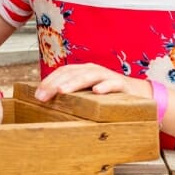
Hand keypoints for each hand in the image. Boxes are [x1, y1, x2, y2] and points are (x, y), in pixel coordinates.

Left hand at [35, 63, 151, 101]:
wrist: (137, 93)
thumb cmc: (107, 95)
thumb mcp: (87, 94)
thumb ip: (72, 95)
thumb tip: (48, 104)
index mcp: (82, 71)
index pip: (62, 72)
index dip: (48, 81)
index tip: (37, 94)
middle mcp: (93, 70)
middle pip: (71, 73)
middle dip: (55, 84)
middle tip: (43, 96)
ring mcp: (107, 76)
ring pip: (88, 76)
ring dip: (74, 83)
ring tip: (62, 91)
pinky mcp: (121, 84)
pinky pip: (113, 84)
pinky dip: (105, 86)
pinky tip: (97, 92)